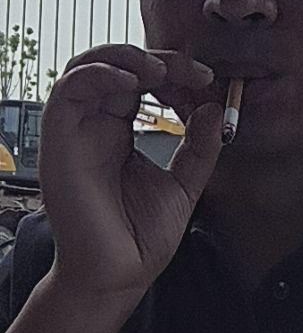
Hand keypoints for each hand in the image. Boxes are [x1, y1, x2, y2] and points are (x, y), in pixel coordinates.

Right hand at [39, 44, 222, 303]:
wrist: (120, 276)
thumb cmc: (142, 237)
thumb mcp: (185, 184)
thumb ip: (199, 147)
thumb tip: (213, 108)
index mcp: (119, 132)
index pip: (141, 82)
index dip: (174, 72)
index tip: (208, 80)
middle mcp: (94, 126)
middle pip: (116, 66)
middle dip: (158, 59)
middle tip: (194, 72)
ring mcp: (76, 132)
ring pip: (86, 66)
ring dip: (125, 57)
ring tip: (162, 70)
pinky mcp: (59, 141)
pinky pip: (68, 91)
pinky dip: (99, 73)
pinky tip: (133, 80)